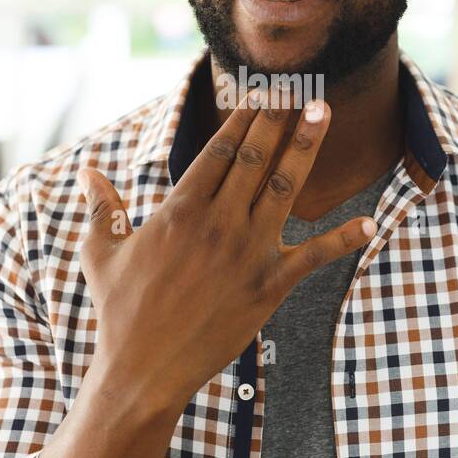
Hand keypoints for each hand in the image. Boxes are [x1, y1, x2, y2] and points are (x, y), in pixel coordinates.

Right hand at [75, 90, 376, 418]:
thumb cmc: (118, 310)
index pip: (218, 151)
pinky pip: (312, 257)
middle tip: (300, 86)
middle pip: (254, 158)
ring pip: (283, 188)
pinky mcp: (268, 286)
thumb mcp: (99, 252)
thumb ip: (101, 207)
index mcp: (178, 211)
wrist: (142, 371)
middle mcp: (217, 224)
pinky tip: (370, 225)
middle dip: (278, 118)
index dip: (242, 118)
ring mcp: (246, 253)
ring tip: (323, 113)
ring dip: (306, 148)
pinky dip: (342, 240)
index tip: (261, 93)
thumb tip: (87, 172)